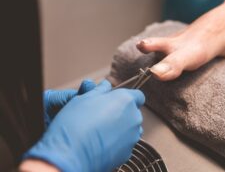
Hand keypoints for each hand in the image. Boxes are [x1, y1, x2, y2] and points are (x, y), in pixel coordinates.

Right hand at [24, 80, 144, 171]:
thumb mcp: (84, 98)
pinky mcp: (128, 152)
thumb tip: (106, 85)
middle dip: (122, 113)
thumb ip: (100, 90)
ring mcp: (132, 136)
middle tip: (103, 116)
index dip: (126, 98)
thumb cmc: (75, 124)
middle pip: (133, 113)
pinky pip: (125, 144)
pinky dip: (117, 143)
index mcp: (125, 100)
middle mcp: (134, 117)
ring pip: (130, 129)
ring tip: (101, 131)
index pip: (138, 96)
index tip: (115, 101)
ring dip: (121, 128)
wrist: (70, 155)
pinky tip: (101, 143)